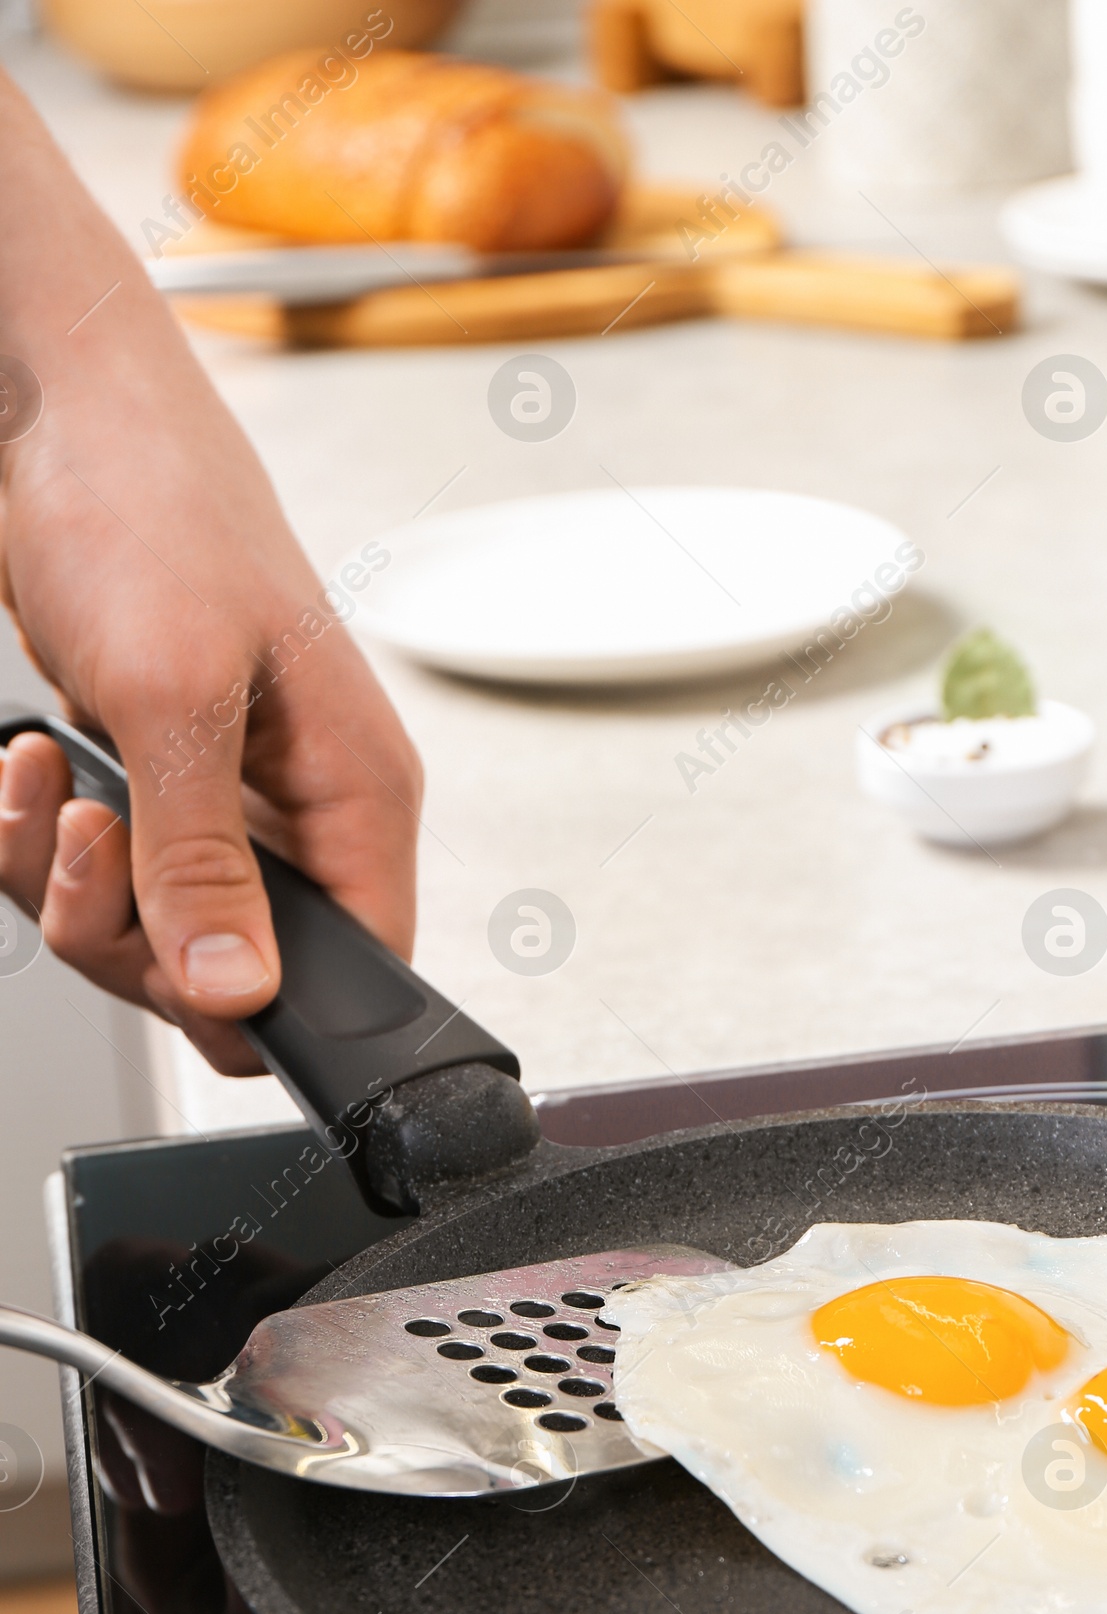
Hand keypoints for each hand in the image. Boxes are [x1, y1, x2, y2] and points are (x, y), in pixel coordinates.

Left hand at [0, 75, 420, 1074]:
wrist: (58, 409)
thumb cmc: (144, 508)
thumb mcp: (172, 698)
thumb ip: (205, 863)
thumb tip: (240, 993)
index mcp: (358, 793)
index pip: (360, 970)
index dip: (260, 998)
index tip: (173, 959)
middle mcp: (305, 809)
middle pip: (238, 974)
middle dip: (134, 938)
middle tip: (95, 850)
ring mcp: (230, 799)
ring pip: (159, 933)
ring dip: (70, 885)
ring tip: (50, 791)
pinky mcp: (161, 781)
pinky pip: (105, 876)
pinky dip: (41, 845)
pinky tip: (32, 770)